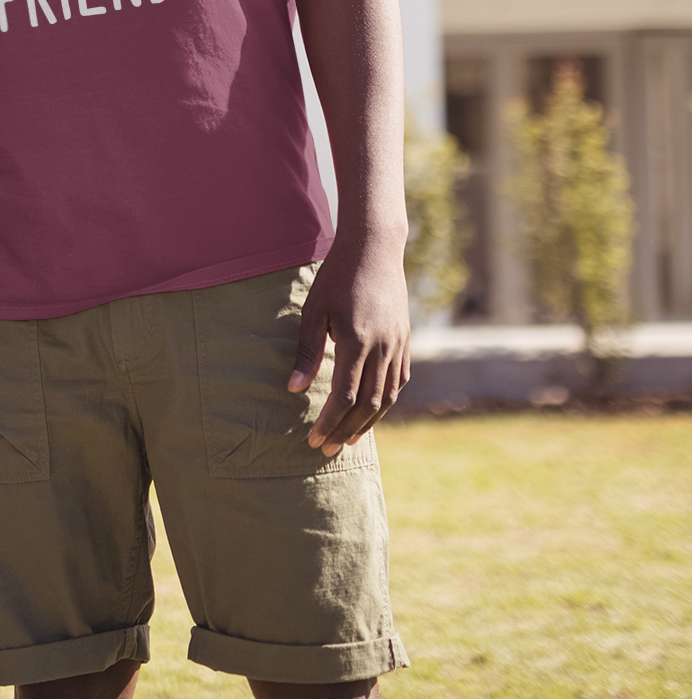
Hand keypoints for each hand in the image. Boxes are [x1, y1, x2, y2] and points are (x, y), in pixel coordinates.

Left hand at [287, 234, 410, 455]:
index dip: (328, 421)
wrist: (374, 250)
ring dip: (367, 422)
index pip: (344, 396)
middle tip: (326, 449)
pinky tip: (372, 411)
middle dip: (345, 430)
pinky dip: (386, 401)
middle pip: (367, 404)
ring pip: (387, 397)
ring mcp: (398, 346)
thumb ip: (307, 351)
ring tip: (348, 439)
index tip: (313, 439)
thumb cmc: (336, 277)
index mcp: (356, 341)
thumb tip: (293, 390)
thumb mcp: (314, 310)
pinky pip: (399, 381)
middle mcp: (382, 348)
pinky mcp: (405, 341)